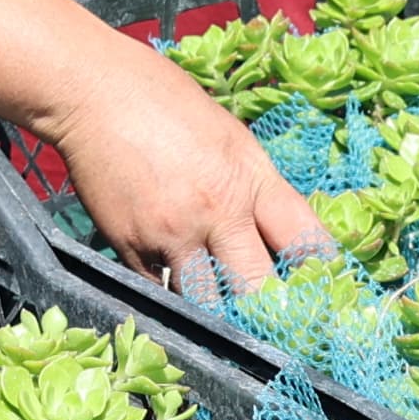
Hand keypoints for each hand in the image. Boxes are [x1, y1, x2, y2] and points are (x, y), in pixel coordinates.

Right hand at [0, 0, 327, 296]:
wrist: (92, 92)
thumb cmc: (165, 102)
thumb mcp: (230, 138)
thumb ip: (253, 187)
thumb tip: (274, 231)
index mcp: (250, 180)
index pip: (305, 242)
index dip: (322, 277)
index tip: (326, 297)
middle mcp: (216, 213)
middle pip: (260, 290)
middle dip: (272, 313)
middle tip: (277, 327)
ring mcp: (171, 234)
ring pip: (207, 303)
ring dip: (218, 310)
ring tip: (225, 316)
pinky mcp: (130, 247)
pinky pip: (159, 290)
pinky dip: (170, 291)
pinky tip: (173, 281)